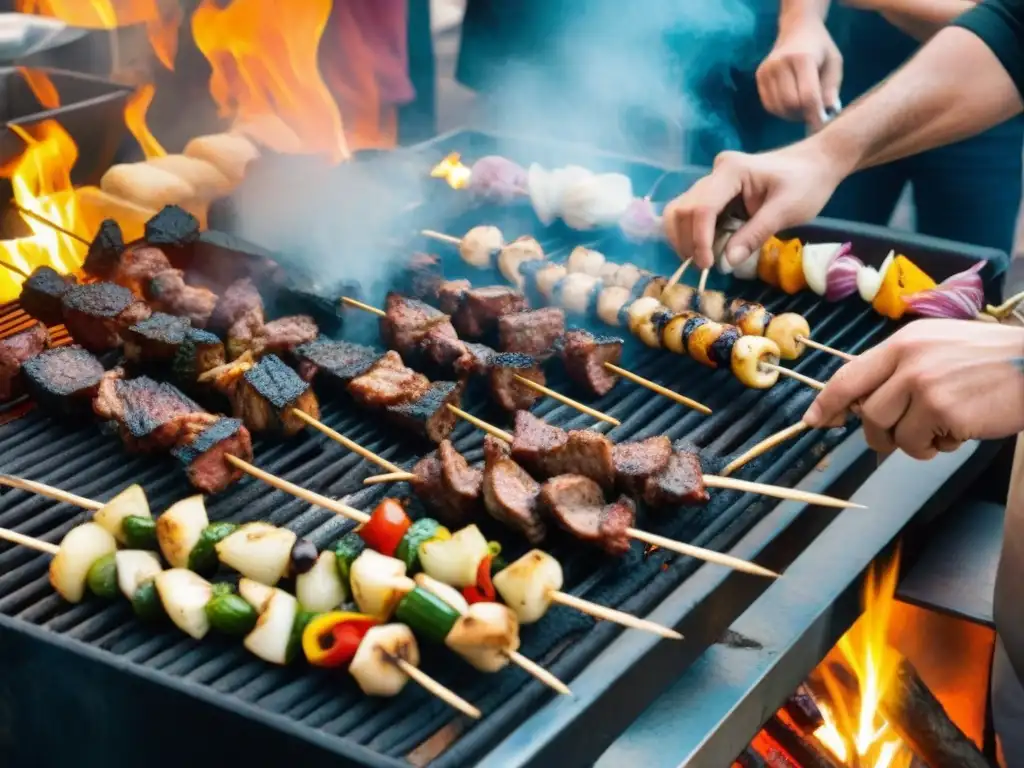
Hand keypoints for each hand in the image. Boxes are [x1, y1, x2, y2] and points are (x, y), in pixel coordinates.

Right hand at [662, 142, 846, 268]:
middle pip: (682, 209)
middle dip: (686, 241)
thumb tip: (727, 262)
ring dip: (684, 238)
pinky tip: (707, 249)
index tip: (708, 265)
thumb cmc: (807, 183)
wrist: (817, 163)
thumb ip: (755, 234)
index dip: (699, 239)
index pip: (702, 207)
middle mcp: (715, 173)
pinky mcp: (715, 192)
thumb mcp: (787, 211)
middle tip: (703, 266)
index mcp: (731, 171)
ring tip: (702, 259)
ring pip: (680, 211)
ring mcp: (712, 181)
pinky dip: (693, 235)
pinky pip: (692, 214)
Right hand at [756, 17, 842, 128]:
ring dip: (792, 115)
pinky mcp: (759, 77)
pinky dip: (781, 111)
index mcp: (802, 58)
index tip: (822, 126)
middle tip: (813, 114)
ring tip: (804, 108)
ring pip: (778, 107)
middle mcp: (780, 64)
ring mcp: (766, 71)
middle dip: (804, 114)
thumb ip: (831, 88)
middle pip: (791, 104)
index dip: (815, 115)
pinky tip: (792, 105)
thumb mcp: (834, 63)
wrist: (796, 30)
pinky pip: (769, 105)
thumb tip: (828, 112)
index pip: (808, 96)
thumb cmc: (820, 48)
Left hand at [803, 319, 1023, 459]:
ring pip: (888, 431)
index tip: (814, 420)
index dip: (826, 401)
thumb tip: (864, 403)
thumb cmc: (991, 361)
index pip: (849, 374)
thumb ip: (901, 369)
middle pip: (865, 410)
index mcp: (903, 342)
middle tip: (898, 437)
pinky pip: (917, 445)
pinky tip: (959, 432)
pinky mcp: (940, 408)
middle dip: (877, 433)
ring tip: (939, 431)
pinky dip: (935, 448)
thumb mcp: (938, 348)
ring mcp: (922, 383)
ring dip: (910, 443)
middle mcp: (907, 359)